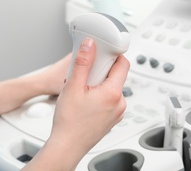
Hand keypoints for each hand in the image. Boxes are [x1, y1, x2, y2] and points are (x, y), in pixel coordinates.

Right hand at [23, 38, 129, 169]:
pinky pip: (109, 100)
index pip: (123, 63)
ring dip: (98, 84)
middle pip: (116, 75)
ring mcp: (117, 112)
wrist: (67, 146)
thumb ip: (82, 63)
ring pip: (111, 88)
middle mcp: (120, 103)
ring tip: (81, 91)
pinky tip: (85, 101)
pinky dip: (99, 96)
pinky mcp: (112, 119)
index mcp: (113, 93)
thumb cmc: (69, 122)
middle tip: (84, 76)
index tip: (100, 54)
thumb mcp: (72, 86)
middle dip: (100, 71)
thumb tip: (89, 45)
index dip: (112, 55)